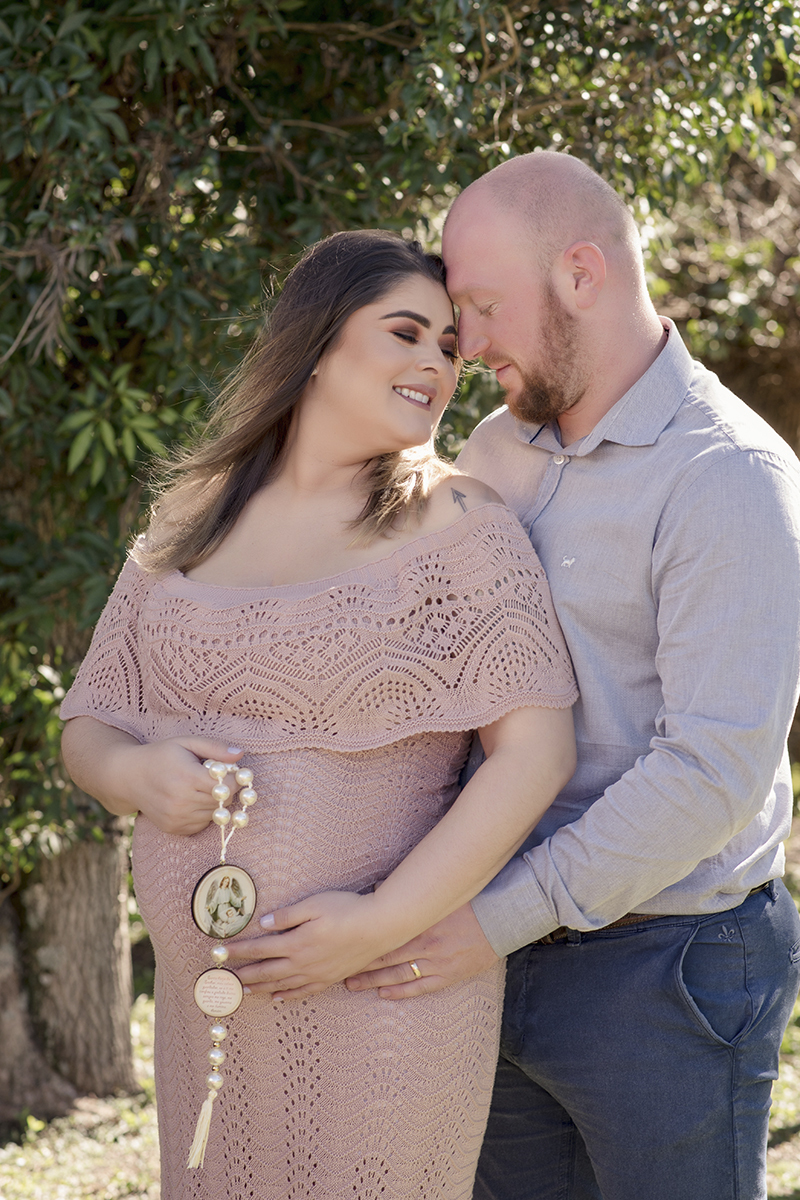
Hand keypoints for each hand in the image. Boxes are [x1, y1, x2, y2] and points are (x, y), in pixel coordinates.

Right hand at [105, 736, 242, 834]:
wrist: (128, 777)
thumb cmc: (161, 755)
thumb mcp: (186, 743)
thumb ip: (215, 747)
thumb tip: (240, 755)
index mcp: (187, 777)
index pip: (228, 786)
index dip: (234, 778)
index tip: (229, 770)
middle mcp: (181, 801)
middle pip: (223, 802)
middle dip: (226, 790)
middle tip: (214, 777)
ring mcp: (176, 817)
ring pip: (215, 815)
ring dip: (215, 803)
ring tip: (200, 787)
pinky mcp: (173, 828)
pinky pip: (202, 824)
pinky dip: (203, 813)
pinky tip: (191, 799)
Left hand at [226, 891, 384, 1000]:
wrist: (379, 927)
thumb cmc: (347, 910)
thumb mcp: (314, 904)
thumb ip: (287, 916)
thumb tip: (263, 924)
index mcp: (296, 943)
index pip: (259, 949)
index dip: (238, 951)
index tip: (220, 953)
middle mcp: (303, 963)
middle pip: (266, 971)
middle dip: (242, 975)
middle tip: (222, 981)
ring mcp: (317, 974)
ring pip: (281, 985)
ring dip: (259, 989)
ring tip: (242, 992)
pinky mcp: (329, 978)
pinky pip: (303, 992)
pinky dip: (287, 996)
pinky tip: (277, 998)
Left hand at [345, 903, 498, 998]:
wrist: (501, 920)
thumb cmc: (469, 903)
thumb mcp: (439, 894)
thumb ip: (409, 891)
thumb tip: (380, 885)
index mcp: (421, 923)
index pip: (384, 935)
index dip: (361, 943)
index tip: (342, 946)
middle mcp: (425, 945)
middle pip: (385, 957)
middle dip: (360, 965)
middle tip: (338, 970)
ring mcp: (437, 963)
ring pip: (398, 975)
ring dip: (373, 981)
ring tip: (352, 985)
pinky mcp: (448, 976)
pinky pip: (420, 987)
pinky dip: (401, 992)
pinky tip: (384, 995)